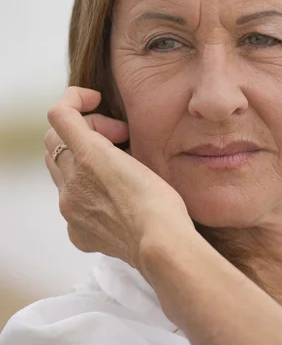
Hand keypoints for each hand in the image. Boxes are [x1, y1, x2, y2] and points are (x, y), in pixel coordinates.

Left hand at [44, 86, 193, 271]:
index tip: (98, 101)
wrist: (162, 245)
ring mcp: (70, 209)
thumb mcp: (141, 154)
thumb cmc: (160, 200)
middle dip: (85, 129)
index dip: (76, 99)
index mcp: (88, 156)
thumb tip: (98, 131)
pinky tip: (113, 195)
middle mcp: (70, 182)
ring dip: (82, 159)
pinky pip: (70, 200)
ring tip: (116, 165)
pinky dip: (85, 189)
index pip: (59, 113)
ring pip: (60, 170)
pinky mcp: (76, 231)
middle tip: (117, 135)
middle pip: (56, 140)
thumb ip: (110, 137)